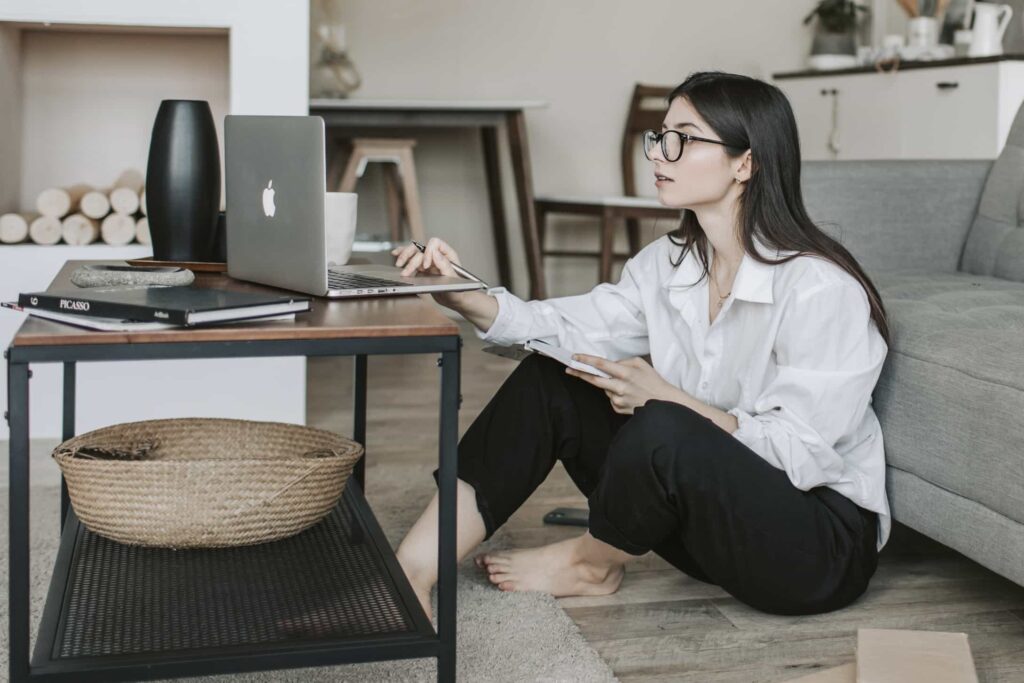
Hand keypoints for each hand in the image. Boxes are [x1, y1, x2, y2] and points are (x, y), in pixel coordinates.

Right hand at [392, 237, 467, 306]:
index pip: (435, 244)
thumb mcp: (453, 280)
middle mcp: (437, 256)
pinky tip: (395, 254)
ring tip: (398, 265)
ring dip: (405, 257)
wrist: (455, 300)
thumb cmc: (458, 291)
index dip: (428, 253)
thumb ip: (445, 266)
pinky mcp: (422, 268)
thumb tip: (435, 253)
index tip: (425, 266)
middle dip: (411, 258)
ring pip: (414, 252)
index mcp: (448, 254)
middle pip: (421, 248)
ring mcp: (429, 261)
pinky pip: (411, 259)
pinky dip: (403, 256)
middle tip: (405, 270)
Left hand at [567, 355, 681, 414]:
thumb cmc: (653, 381)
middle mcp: (620, 387)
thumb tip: (609, 365)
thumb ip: (623, 362)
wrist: (664, 403)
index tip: (575, 357)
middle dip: (580, 373)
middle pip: (594, 379)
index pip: (601, 364)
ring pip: (604, 389)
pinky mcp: (618, 409)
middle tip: (569, 368)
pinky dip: (615, 394)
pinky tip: (628, 394)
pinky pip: (611, 399)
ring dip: (608, 384)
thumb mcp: (641, 364)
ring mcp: (618, 399)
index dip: (586, 360)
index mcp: (625, 373)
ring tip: (625, 385)